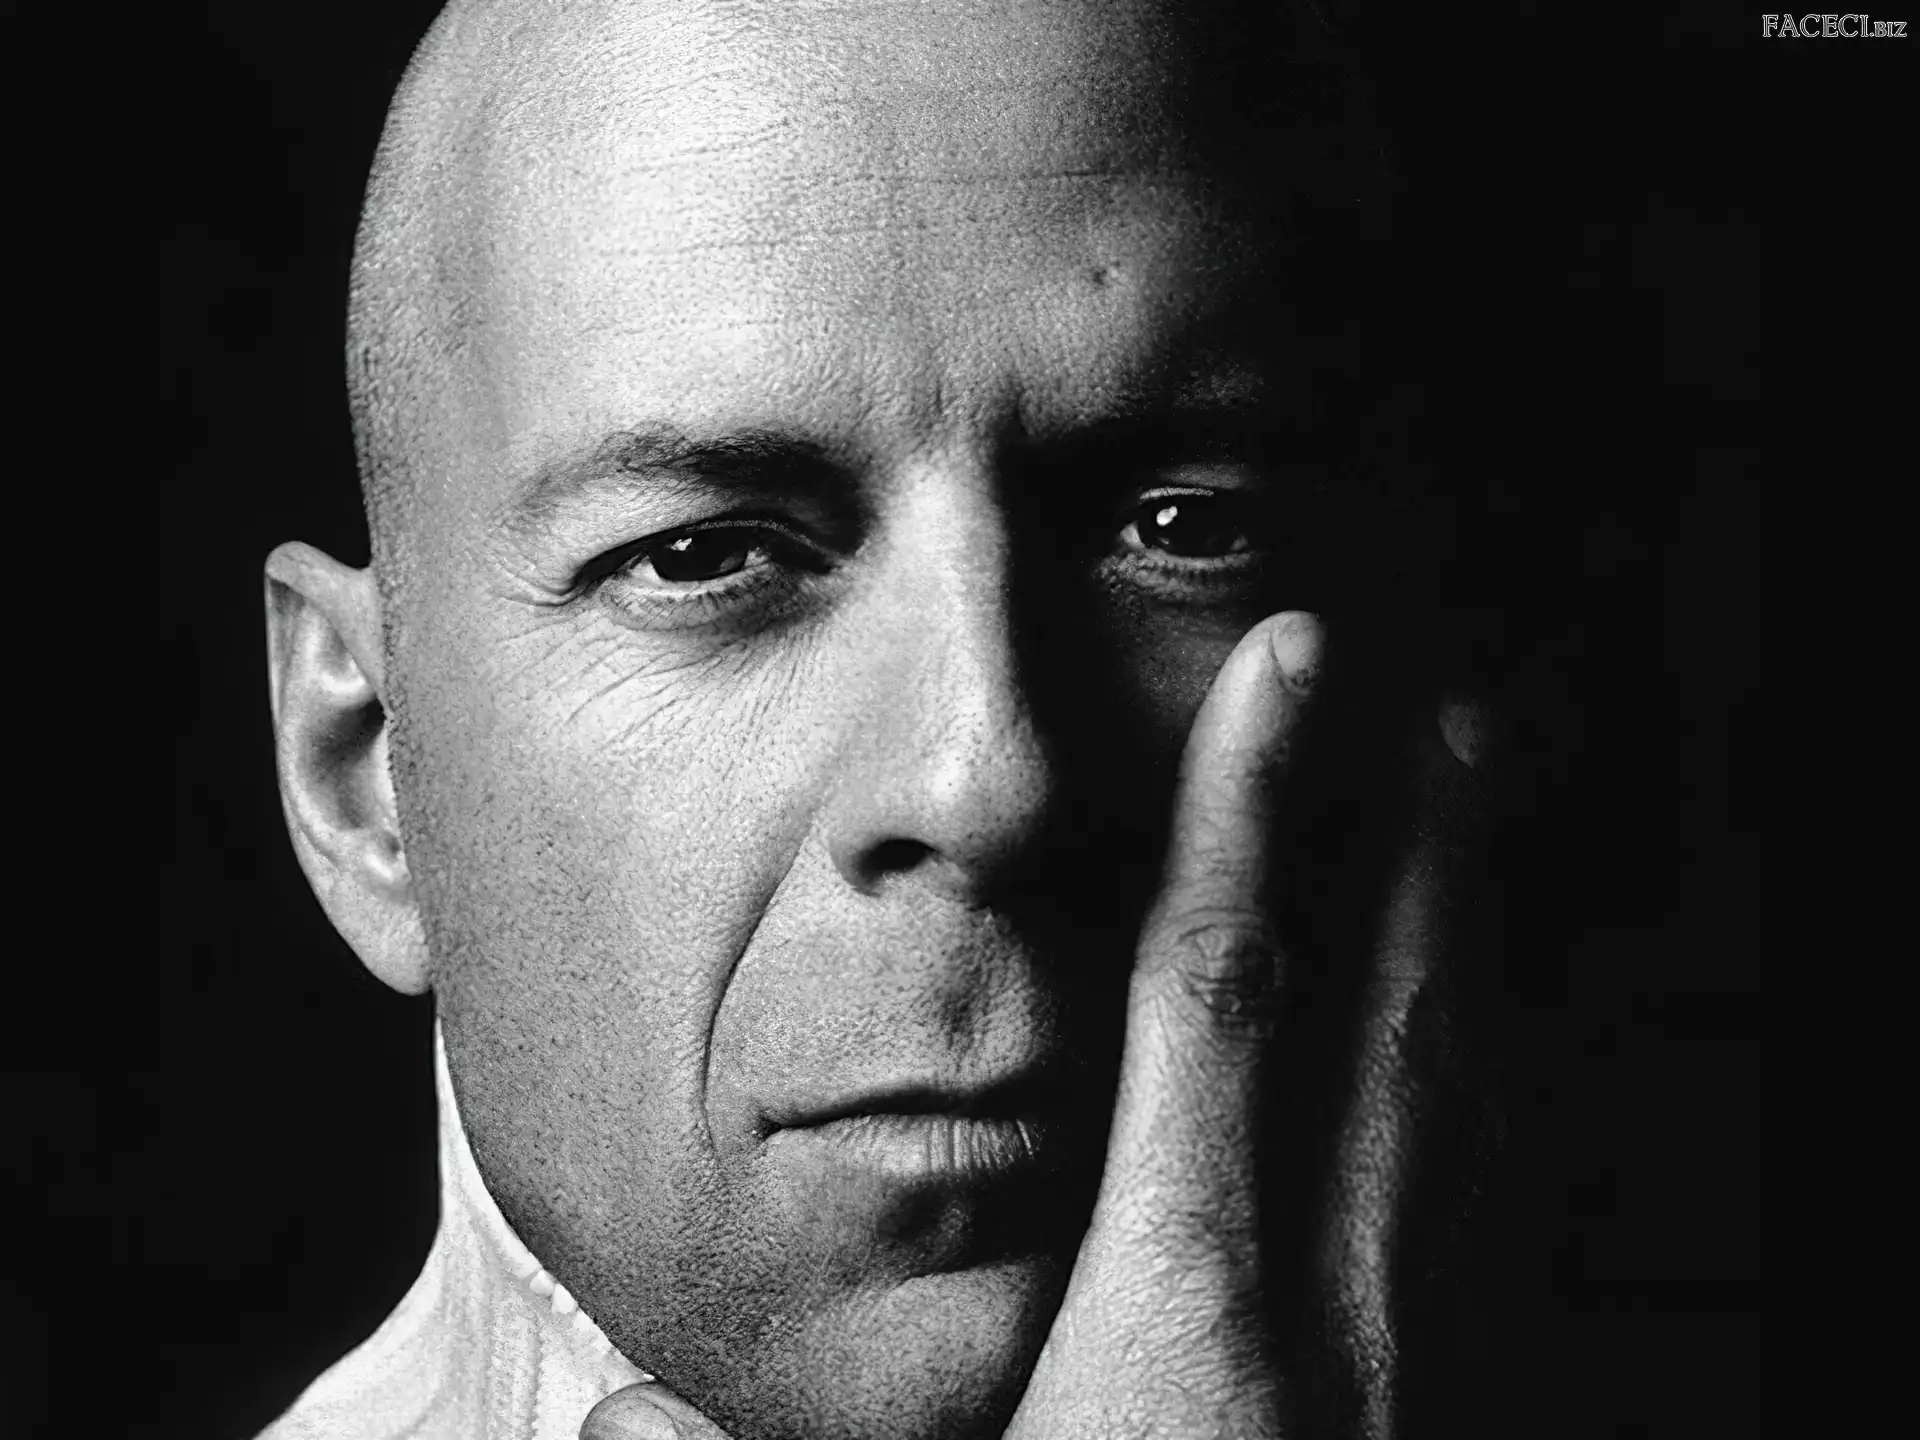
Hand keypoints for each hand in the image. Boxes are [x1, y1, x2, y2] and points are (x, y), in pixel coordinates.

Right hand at [586, 611, 1483, 1437]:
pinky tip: (1487, 1051)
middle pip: (1391, 1031)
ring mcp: (1426, 1378)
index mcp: (1181, 1335)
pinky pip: (1497, 1213)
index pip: (1220, 1016)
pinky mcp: (1462, 1416)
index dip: (1253, 822)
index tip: (1293, 675)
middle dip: (1417, 845)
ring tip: (1478, 808)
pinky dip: (1495, 1087)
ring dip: (1470, 940)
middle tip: (1435, 692)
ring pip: (1465, 1109)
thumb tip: (632, 1401)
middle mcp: (1332, 1333)